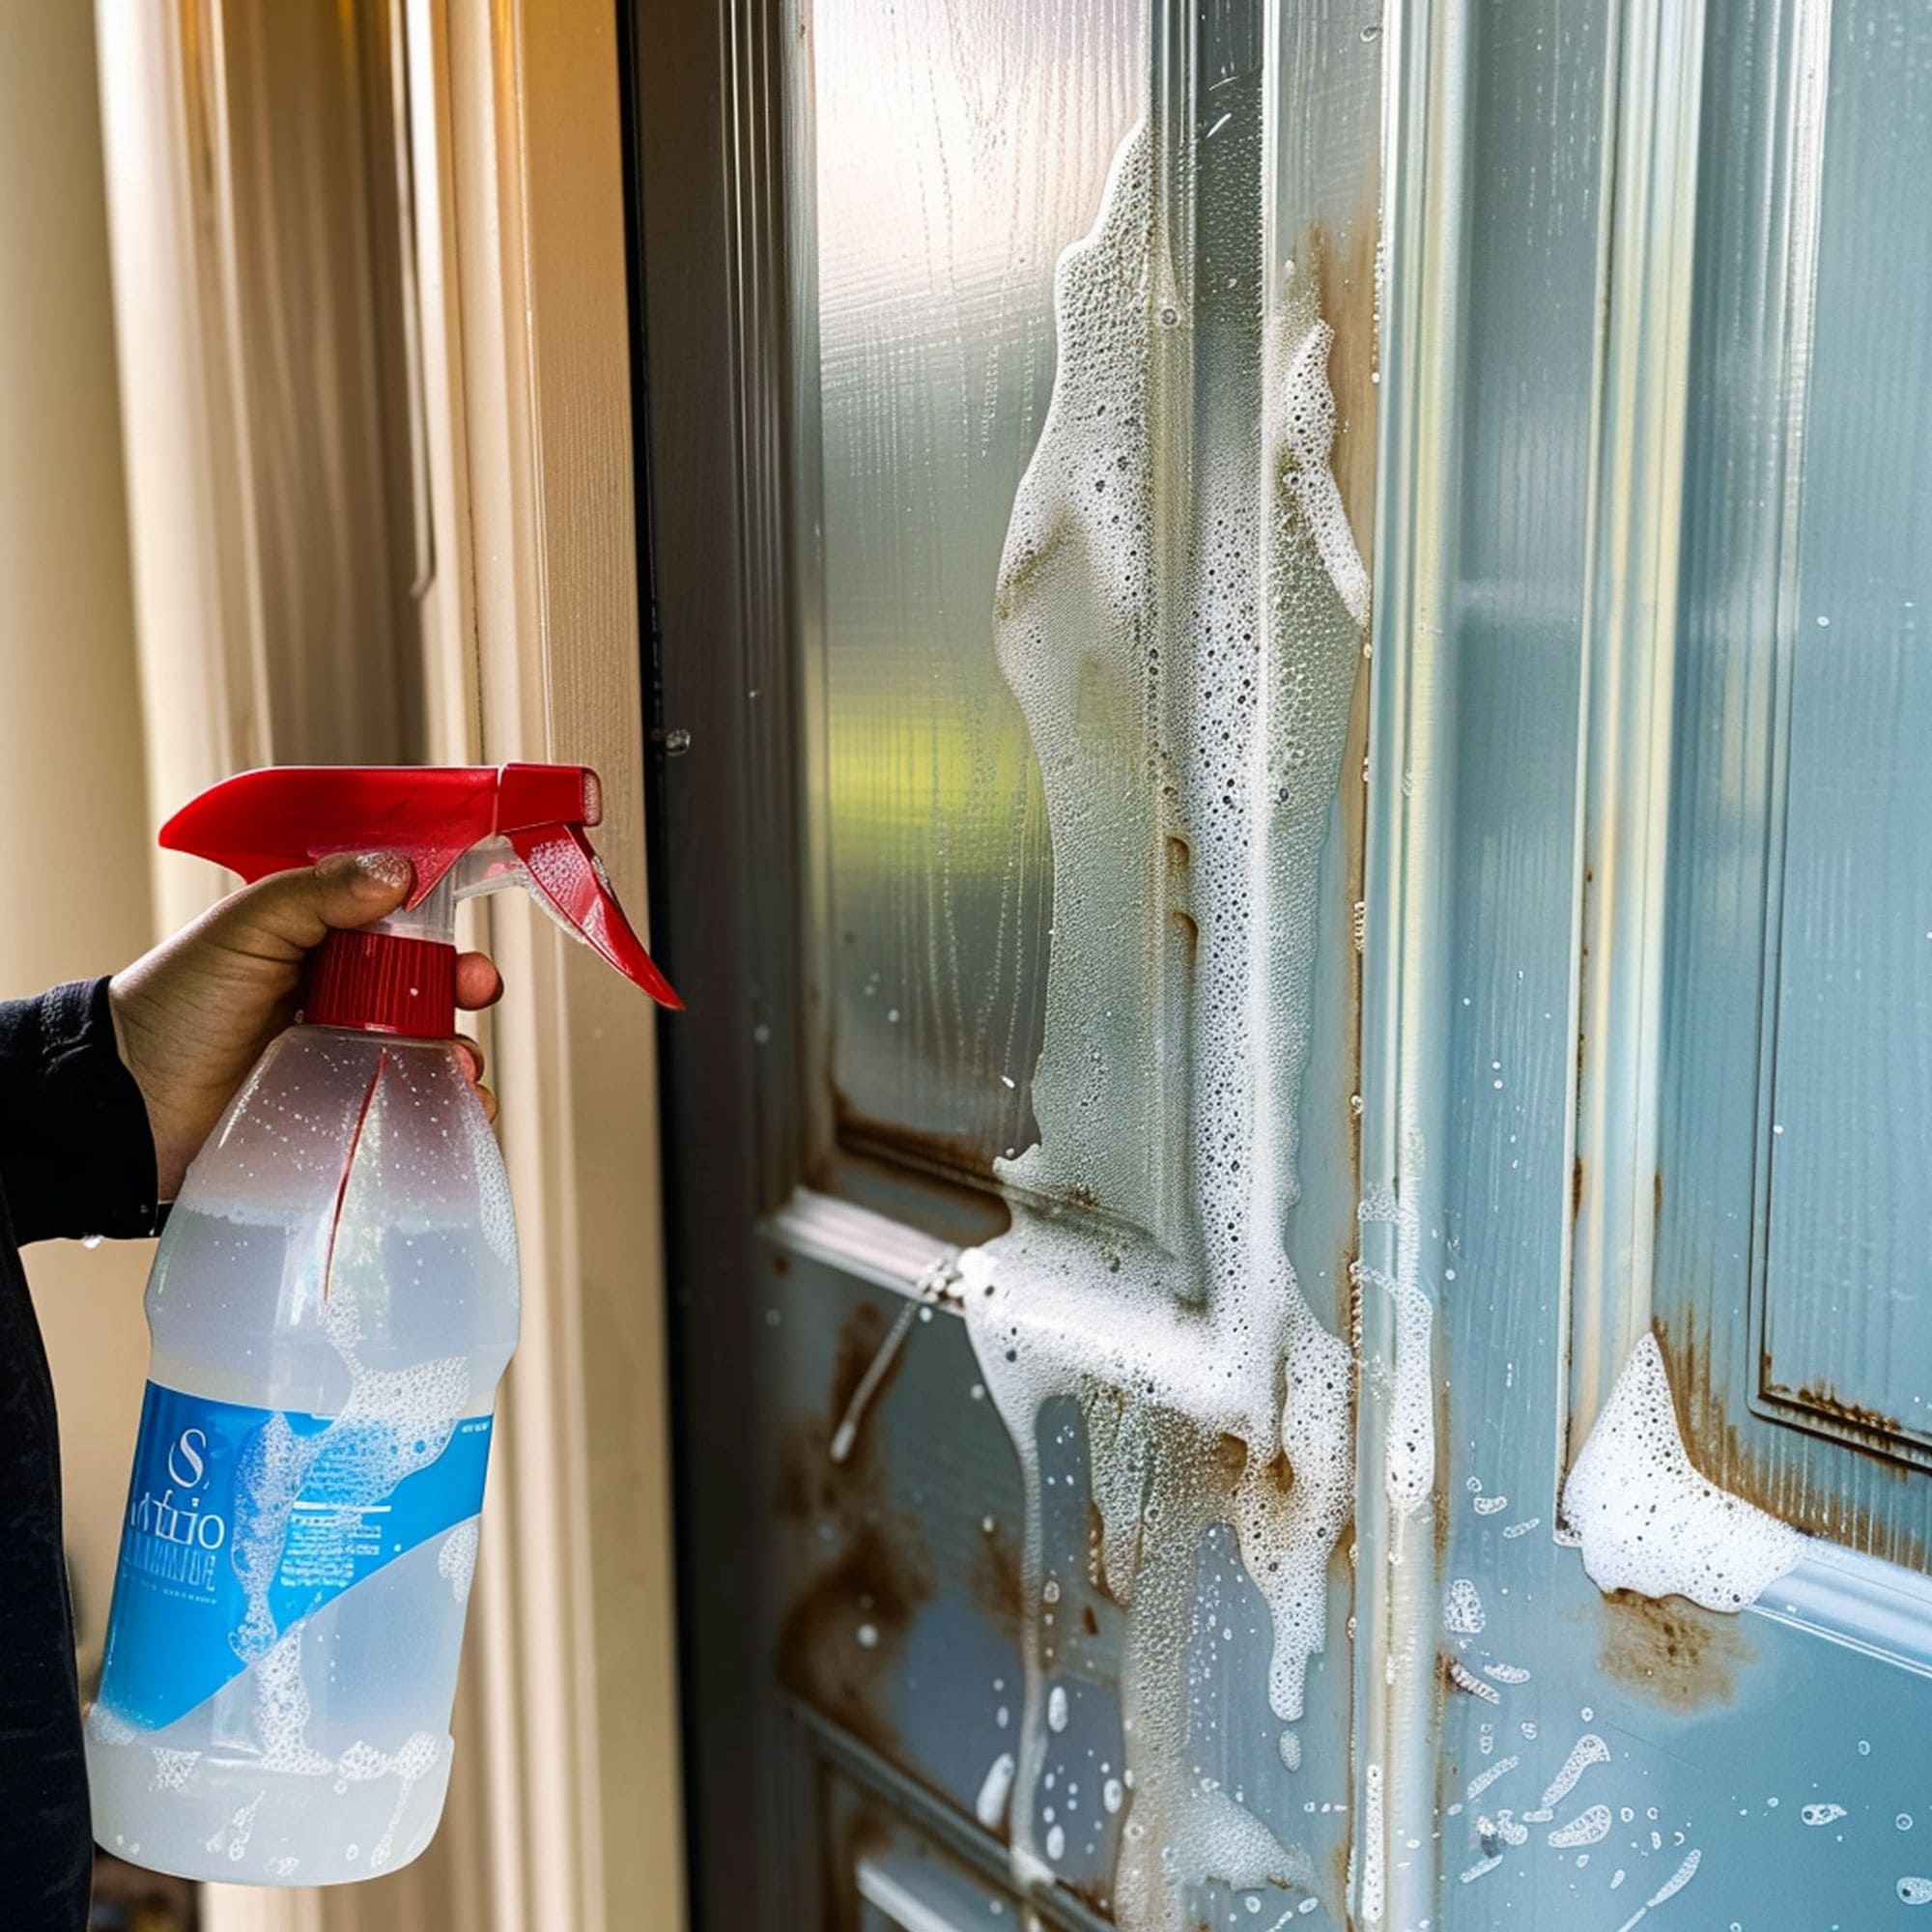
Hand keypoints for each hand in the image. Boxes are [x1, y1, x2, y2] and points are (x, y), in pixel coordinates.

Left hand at [109, 852, 503, 1200]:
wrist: (130, 1105)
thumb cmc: (176, 1006)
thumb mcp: (245, 928)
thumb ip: (318, 892)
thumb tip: (400, 872)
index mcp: (317, 942)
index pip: (396, 922)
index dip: (438, 924)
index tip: (460, 932)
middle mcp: (338, 997)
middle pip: (424, 984)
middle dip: (461, 983)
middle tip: (475, 989)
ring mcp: (343, 1057)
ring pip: (427, 1047)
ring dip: (459, 1051)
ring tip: (460, 1064)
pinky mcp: (343, 1113)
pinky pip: (409, 1107)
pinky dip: (445, 1108)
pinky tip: (457, 1107)